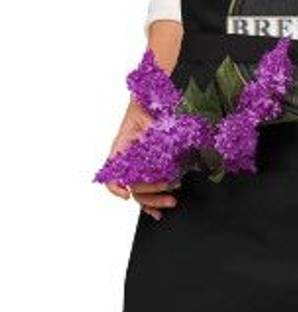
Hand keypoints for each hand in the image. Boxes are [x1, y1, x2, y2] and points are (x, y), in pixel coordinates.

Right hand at [104, 96, 180, 219]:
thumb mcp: (145, 116)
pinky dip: (151, 202)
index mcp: (121, 150)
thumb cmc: (143, 106)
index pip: (111, 174)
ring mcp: (136, 168)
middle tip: (169, 191)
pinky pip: (145, 190)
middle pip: (132, 186)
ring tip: (171, 201)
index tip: (127, 193)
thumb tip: (164, 145)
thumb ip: (151, 130)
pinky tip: (157, 211)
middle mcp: (126, 162)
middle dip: (150, 193)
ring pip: (139, 192)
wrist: (151, 100)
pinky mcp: (147, 170)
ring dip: (154, 200)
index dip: (115, 187)